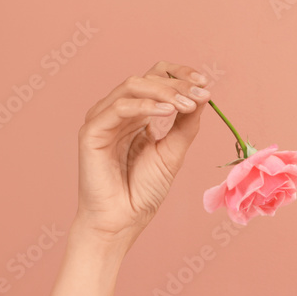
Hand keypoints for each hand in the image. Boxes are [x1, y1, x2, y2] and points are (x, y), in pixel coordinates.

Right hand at [74, 61, 211, 245]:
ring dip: (165, 91)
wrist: (122, 220)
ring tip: (188, 104)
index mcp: (135, 114)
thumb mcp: (173, 152)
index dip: (179, 75)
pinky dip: (145, 105)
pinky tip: (168, 111)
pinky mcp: (91, 132)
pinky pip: (118, 108)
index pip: (155, 79)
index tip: (205, 83)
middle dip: (177, 83)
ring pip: (132, 86)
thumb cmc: (143, 191)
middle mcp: (117, 112)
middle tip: (201, 93)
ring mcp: (102, 119)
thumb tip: (202, 97)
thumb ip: (185, 125)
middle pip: (146, 78)